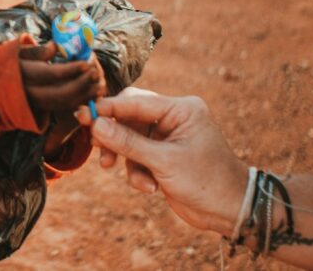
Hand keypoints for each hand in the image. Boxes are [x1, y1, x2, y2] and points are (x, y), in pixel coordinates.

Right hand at [18, 38, 105, 114]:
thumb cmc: (13, 62)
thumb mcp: (20, 52)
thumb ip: (38, 50)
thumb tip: (56, 46)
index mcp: (25, 75)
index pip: (52, 74)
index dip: (72, 69)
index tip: (87, 62)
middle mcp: (32, 93)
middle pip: (62, 93)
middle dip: (82, 83)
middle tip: (95, 71)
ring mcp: (39, 104)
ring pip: (66, 103)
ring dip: (85, 94)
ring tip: (98, 81)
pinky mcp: (45, 109)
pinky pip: (66, 108)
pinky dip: (81, 100)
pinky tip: (93, 90)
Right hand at [76, 89, 248, 235]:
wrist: (230, 211)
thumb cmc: (207, 181)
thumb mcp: (164, 161)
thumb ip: (128, 142)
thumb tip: (95, 124)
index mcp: (180, 109)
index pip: (135, 101)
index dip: (107, 108)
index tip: (83, 113)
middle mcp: (172, 118)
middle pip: (128, 117)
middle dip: (113, 134)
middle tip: (94, 143)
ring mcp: (166, 137)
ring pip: (129, 139)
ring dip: (126, 159)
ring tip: (125, 174)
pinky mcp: (162, 155)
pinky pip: (136, 156)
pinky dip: (137, 172)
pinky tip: (150, 187)